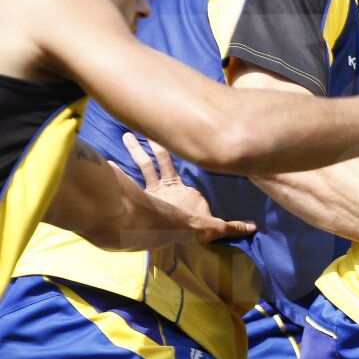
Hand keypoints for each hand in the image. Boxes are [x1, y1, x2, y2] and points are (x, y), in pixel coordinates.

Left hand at [121, 133, 254, 243]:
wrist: (169, 228)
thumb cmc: (192, 226)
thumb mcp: (216, 228)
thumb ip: (232, 226)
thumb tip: (253, 227)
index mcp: (184, 188)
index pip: (177, 170)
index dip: (171, 155)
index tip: (168, 139)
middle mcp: (167, 185)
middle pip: (158, 161)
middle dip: (149, 145)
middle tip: (136, 129)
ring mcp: (152, 190)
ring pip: (144, 166)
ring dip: (135, 150)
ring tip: (125, 135)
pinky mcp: (141, 196)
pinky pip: (127, 181)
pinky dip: (116, 173)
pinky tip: (105, 163)